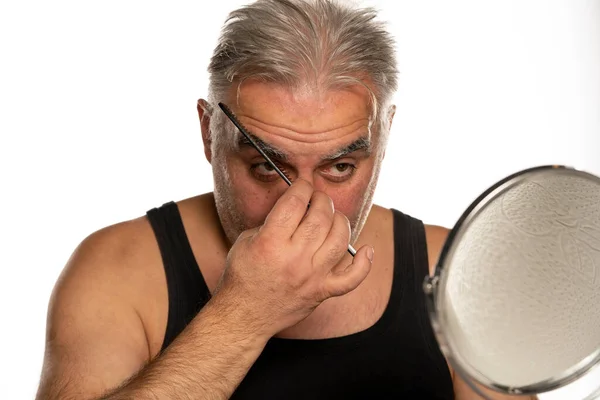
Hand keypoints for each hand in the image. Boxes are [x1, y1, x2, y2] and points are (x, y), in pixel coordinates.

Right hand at [213, 179, 373, 337]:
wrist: (245, 315)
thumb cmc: (242, 276)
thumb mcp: (247, 240)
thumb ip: (271, 221)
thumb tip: (295, 204)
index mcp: (270, 243)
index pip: (295, 202)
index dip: (301, 186)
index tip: (303, 184)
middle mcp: (295, 258)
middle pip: (321, 217)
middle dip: (321, 199)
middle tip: (316, 198)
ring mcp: (312, 277)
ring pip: (340, 239)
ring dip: (340, 221)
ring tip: (332, 217)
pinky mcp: (322, 292)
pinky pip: (352, 278)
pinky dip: (364, 263)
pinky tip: (365, 249)